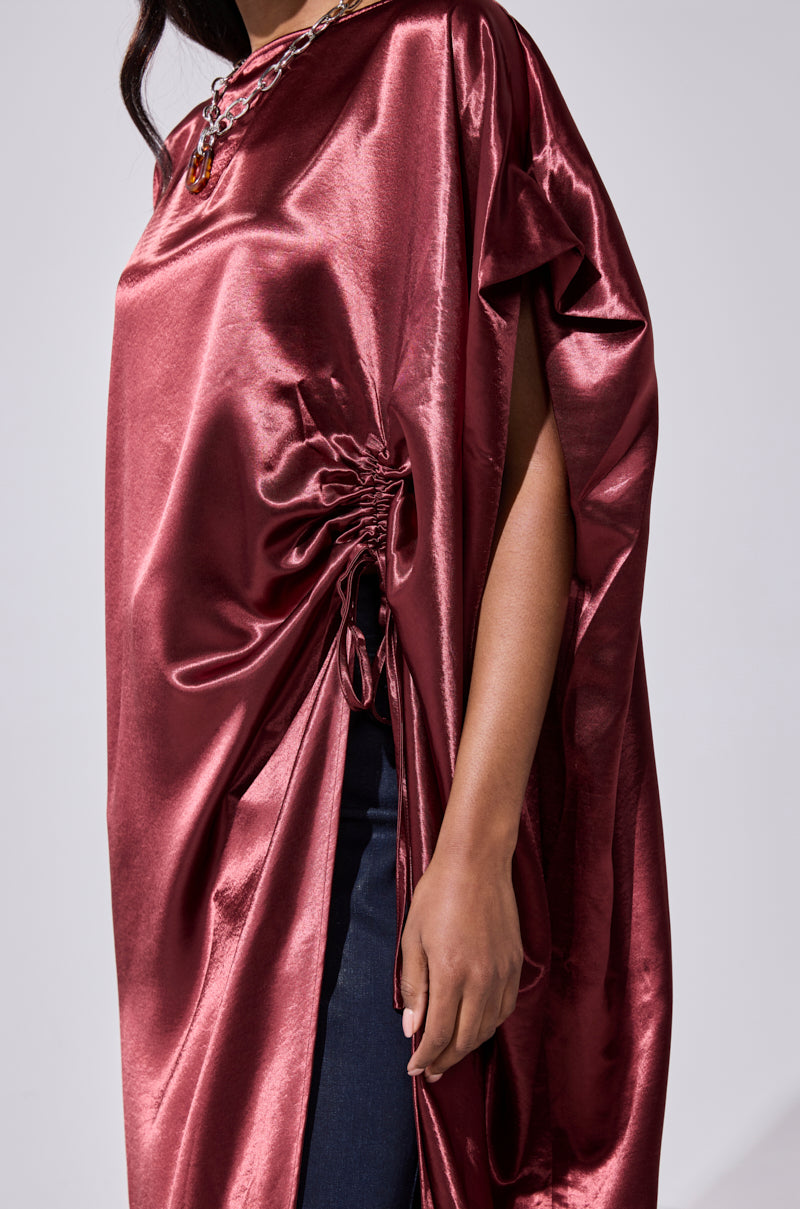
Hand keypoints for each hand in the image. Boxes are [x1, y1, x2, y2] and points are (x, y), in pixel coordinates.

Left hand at [400, 842, 523, 1081]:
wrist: (477, 863)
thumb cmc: (438, 895)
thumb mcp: (413, 938)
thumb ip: (415, 986)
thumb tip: (412, 1027)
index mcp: (451, 974)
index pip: (440, 1034)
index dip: (426, 1057)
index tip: (414, 1070)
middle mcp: (482, 980)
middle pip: (466, 1039)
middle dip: (446, 1060)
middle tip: (431, 1071)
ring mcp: (503, 973)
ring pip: (489, 1027)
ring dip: (468, 1046)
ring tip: (450, 1053)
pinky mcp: (516, 964)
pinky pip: (505, 1009)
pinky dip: (489, 1025)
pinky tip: (476, 1025)